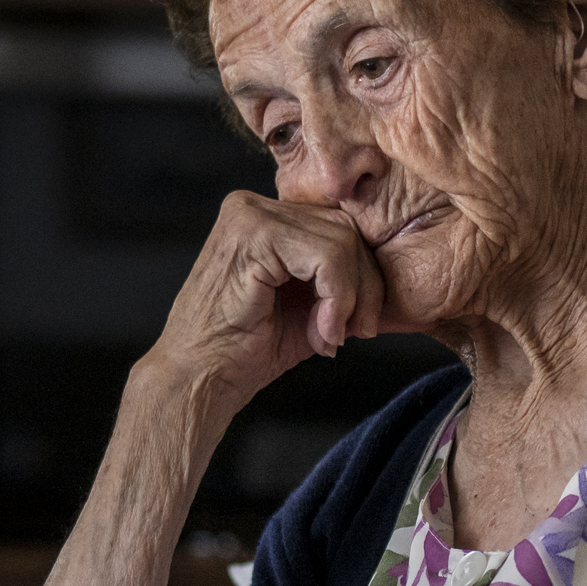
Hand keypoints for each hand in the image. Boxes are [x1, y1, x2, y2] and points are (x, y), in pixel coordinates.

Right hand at [144, 190, 384, 423]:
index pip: (337, 226)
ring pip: (342, 241)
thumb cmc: (245, 351)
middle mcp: (252, 206)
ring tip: (330, 336)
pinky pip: (327, 256)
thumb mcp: (306, 306)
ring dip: (351, 297)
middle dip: (365, 285)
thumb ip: (337, 279)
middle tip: (358, 332)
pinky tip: (321, 332)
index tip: (358, 324)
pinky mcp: (253, 234)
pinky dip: (337, 298)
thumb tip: (386, 270)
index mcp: (263, 217)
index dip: (361, 275)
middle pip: (345, 228)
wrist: (200, 379)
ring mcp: (249, 215)